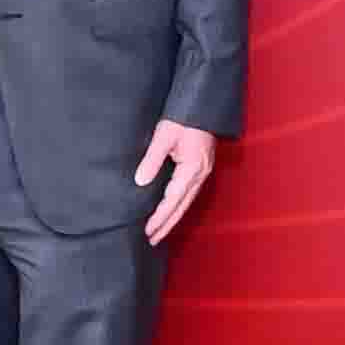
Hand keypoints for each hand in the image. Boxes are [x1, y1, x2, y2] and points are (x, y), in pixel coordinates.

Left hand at [134, 121, 222, 244]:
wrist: (203, 104)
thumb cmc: (183, 117)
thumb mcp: (164, 136)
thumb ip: (152, 160)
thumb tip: (140, 182)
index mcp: (192, 169)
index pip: (173, 201)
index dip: (159, 218)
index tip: (147, 231)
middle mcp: (200, 174)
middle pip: (182, 207)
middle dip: (167, 225)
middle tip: (152, 241)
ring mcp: (203, 172)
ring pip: (187, 202)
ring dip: (173, 218)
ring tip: (159, 231)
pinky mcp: (201, 167)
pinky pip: (189, 193)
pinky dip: (179, 205)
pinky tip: (171, 209)